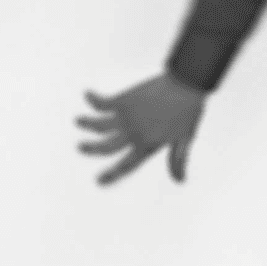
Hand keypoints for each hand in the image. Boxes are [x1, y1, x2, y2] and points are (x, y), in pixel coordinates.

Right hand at [77, 74, 206, 186]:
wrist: (187, 84)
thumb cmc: (188, 111)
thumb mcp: (184, 138)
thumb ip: (177, 160)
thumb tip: (180, 181)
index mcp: (148, 146)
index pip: (127, 165)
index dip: (112, 175)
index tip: (99, 181)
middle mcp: (133, 134)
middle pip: (105, 148)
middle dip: (91, 149)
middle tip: (80, 147)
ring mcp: (126, 118)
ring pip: (98, 126)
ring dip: (86, 124)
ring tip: (78, 120)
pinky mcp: (123, 101)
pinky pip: (101, 103)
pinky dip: (92, 99)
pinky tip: (87, 94)